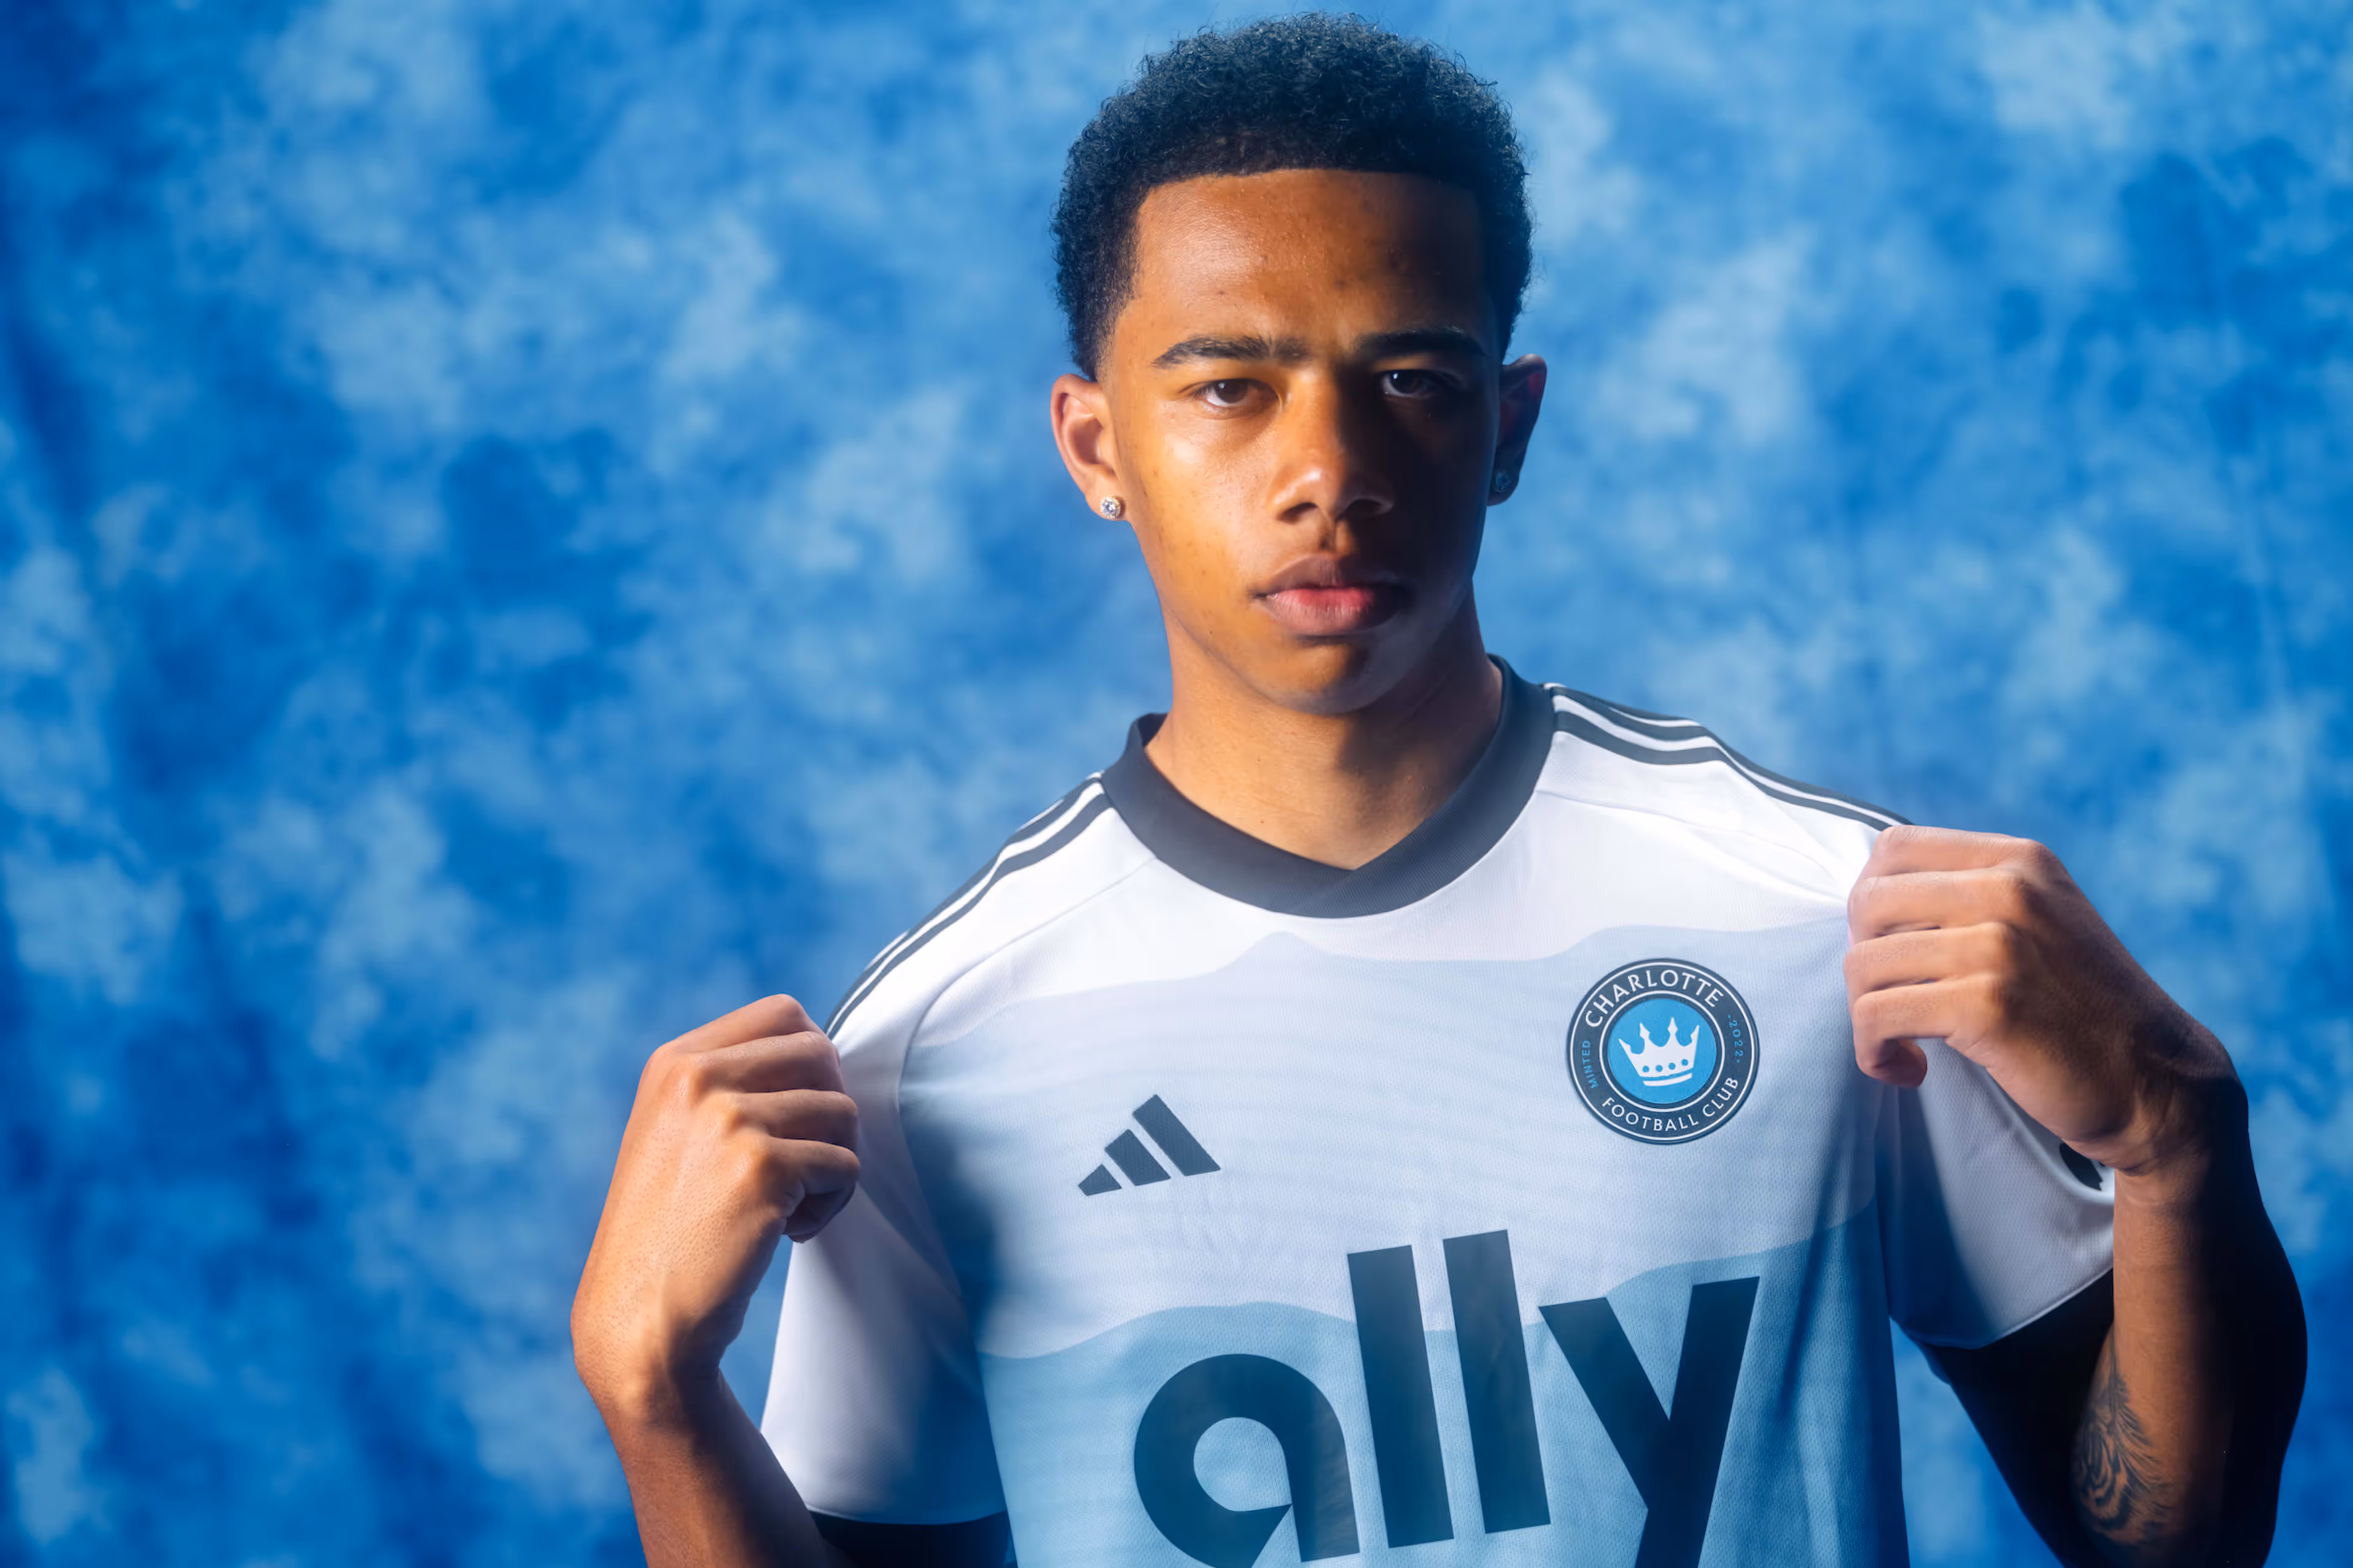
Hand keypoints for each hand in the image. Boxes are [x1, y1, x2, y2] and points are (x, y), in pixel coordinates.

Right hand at [572, 995, 859, 1422]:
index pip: (783, 1012)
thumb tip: (824, 1054)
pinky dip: (832, 1206)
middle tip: (801, 1165)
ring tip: (789, 1207)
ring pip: (843, 1112)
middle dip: (829, 1112)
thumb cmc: (670, 1235)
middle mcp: (697, 1078)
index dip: (812, 1064)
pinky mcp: (760, 1168)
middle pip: (823, 1053)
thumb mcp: (678, 1132)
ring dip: (833, 1166)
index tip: (796, 1119)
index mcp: (676, 1062)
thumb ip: (733, 1083)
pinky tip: (786, 1234)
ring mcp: (727, 1119)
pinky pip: (845, 1167)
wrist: (638, 1321)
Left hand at [1844, 825, 2235, 1175]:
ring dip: (1865, 1016)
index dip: (1871, 902)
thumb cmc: (2081, 1009)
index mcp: (2018, 862)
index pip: (1893, 849)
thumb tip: (1868, 902)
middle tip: (1890, 1000)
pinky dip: (1874, 1051)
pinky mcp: (1987, 1006)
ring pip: (1863, 964)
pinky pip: (1878, 1017)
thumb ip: (1972, 897)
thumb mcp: (2040, 922)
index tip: (1889, 949)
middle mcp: (2008, 891)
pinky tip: (1907, 1069)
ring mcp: (1998, 946)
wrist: (2155, 1082)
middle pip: (1867, 903)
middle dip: (1862, 960)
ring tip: (1898, 1045)